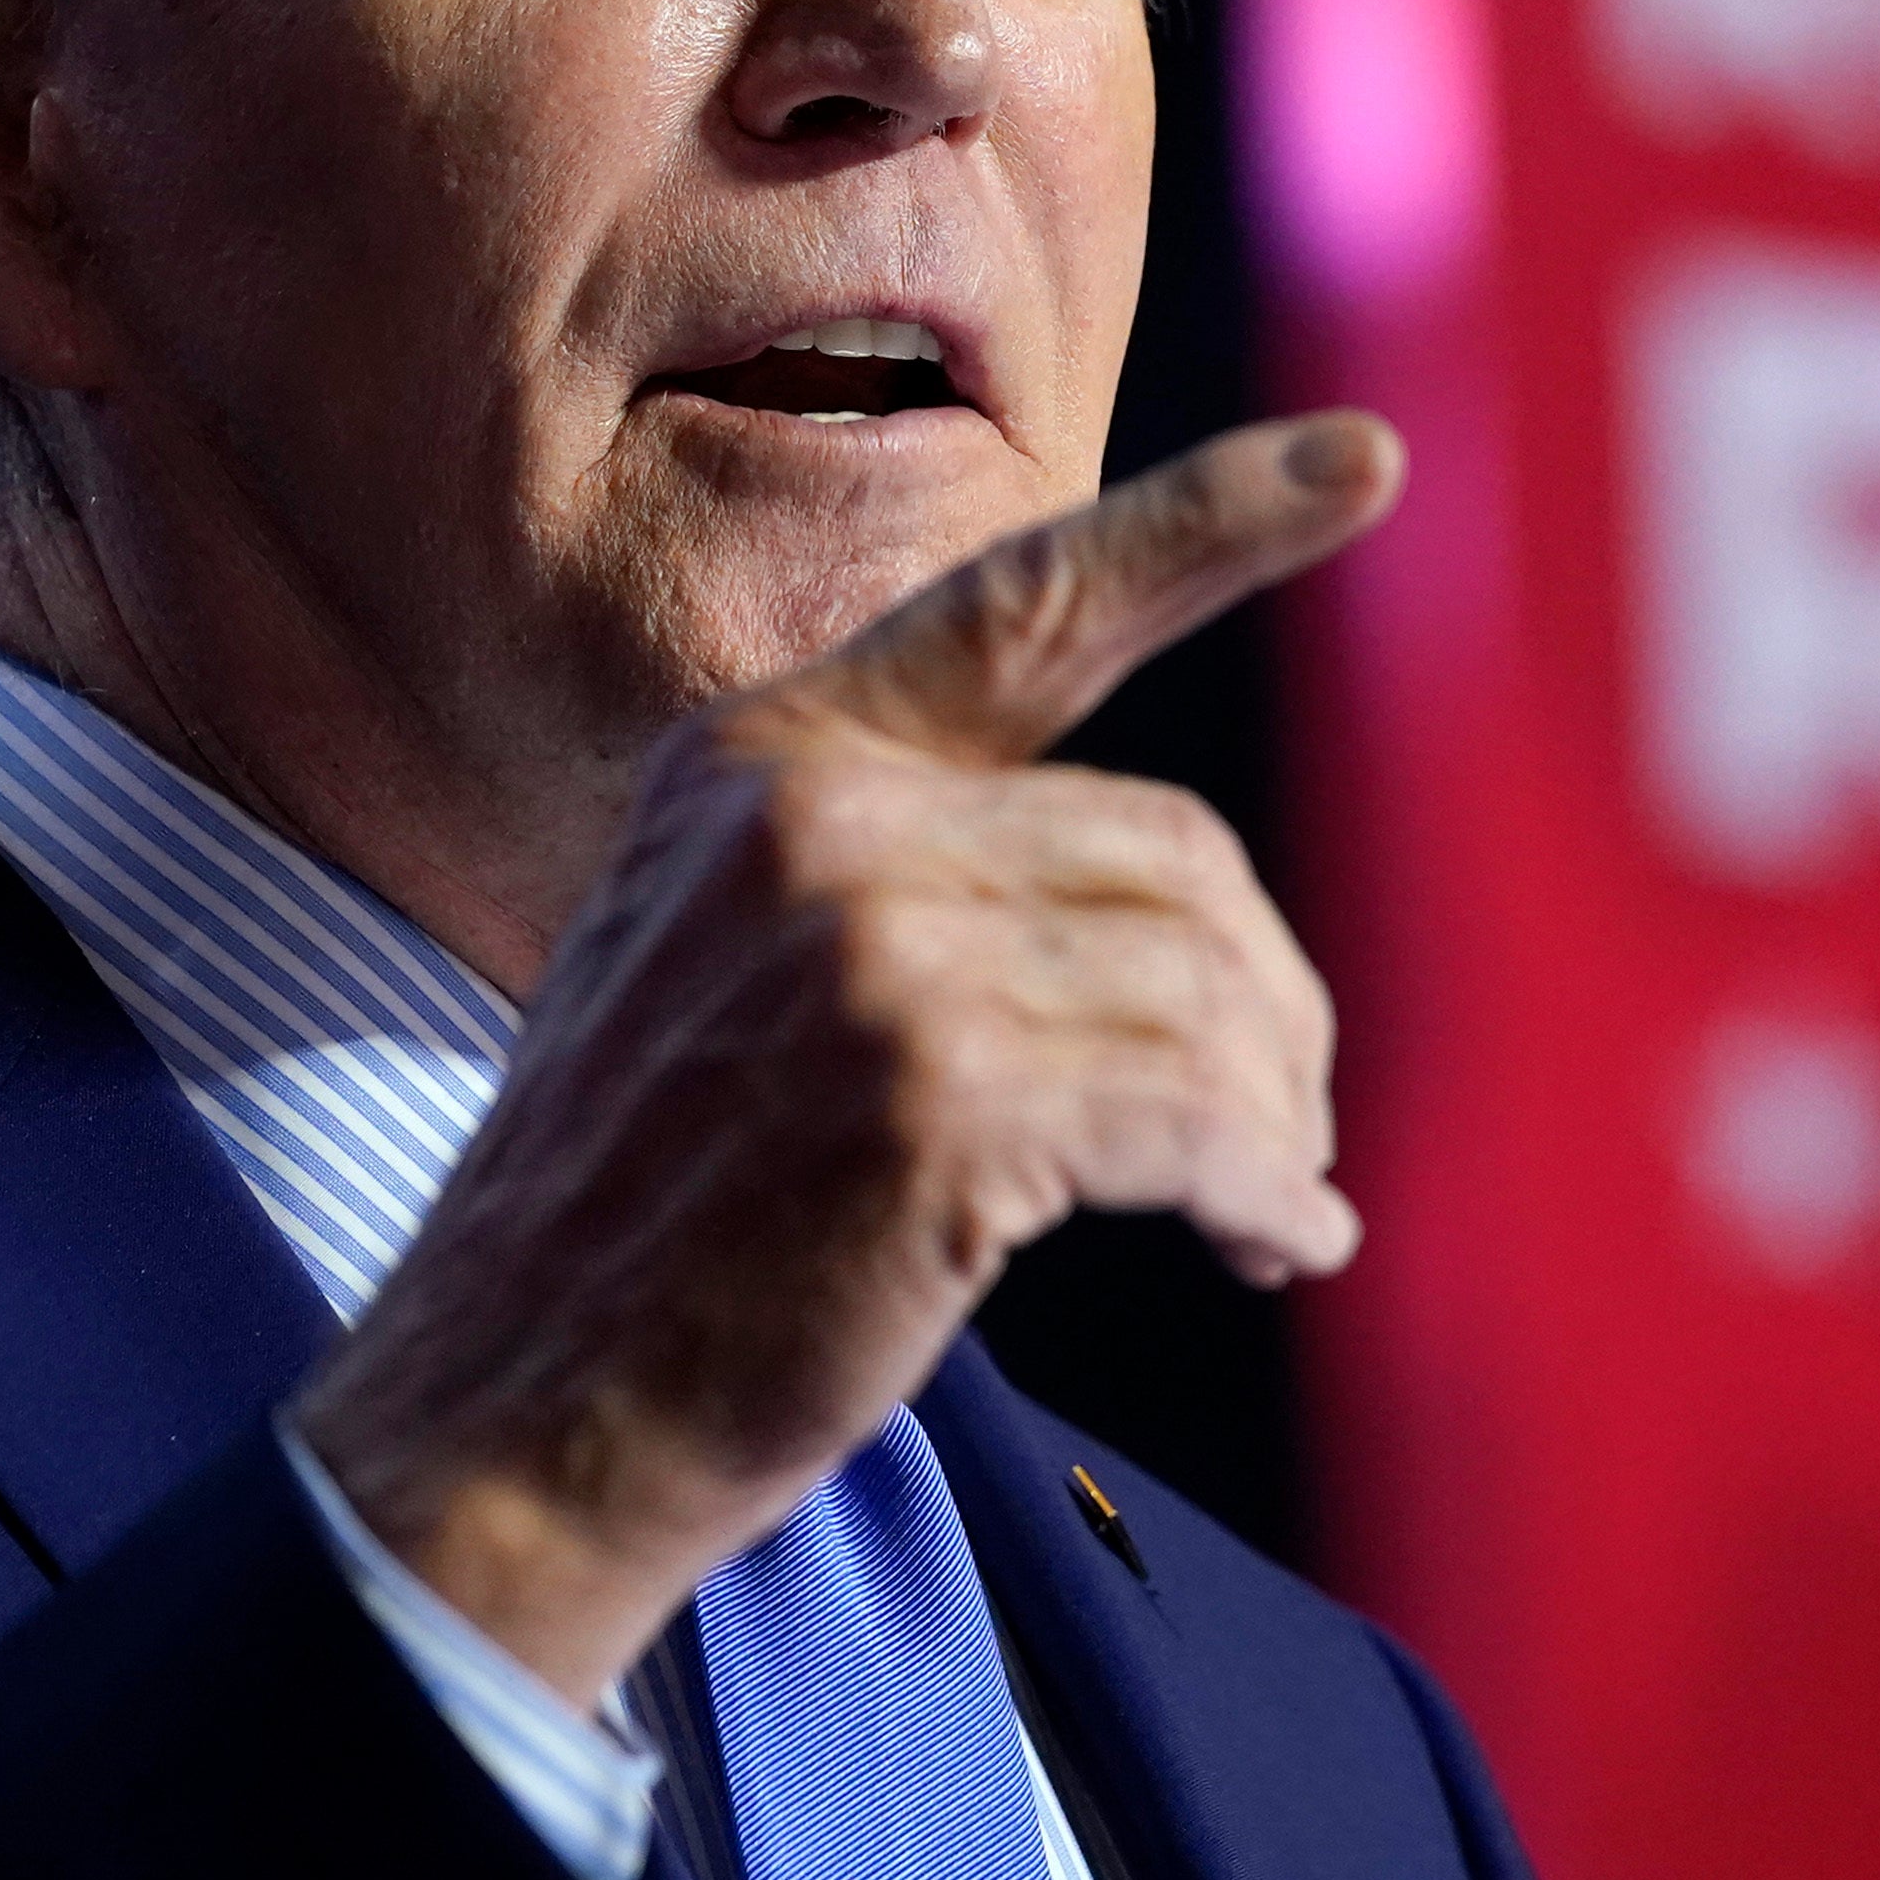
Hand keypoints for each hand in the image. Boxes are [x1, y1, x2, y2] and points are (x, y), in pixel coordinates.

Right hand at [291, 412, 1405, 1704]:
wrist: (509, 1423)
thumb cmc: (646, 1230)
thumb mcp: (727, 967)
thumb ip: (906, 878)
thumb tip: (1181, 913)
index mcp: (763, 754)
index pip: (1024, 602)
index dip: (1213, 524)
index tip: (1370, 457)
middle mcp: (815, 819)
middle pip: (1174, 854)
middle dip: (1263, 1001)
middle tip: (1280, 1127)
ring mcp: (871, 956)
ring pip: (1206, 989)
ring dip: (1273, 1114)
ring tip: (1269, 1203)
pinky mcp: (936, 1106)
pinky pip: (1199, 1120)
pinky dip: (1266, 1191)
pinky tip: (1279, 1246)